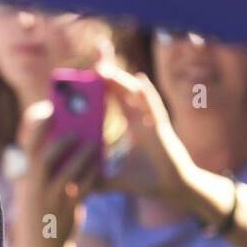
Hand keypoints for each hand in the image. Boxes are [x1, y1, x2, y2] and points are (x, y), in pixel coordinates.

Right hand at [15, 100, 102, 246]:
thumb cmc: (39, 211)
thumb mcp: (30, 189)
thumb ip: (40, 168)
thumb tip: (61, 140)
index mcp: (23, 179)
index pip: (25, 147)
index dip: (36, 127)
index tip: (48, 111)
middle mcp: (33, 188)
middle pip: (44, 157)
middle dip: (61, 140)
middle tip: (76, 129)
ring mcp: (50, 201)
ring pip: (68, 172)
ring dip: (83, 156)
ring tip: (95, 144)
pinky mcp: (67, 210)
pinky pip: (83, 188)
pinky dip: (92, 174)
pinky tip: (100, 166)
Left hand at [93, 64, 194, 201]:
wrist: (174, 191)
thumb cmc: (149, 182)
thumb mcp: (115, 180)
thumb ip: (95, 180)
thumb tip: (73, 186)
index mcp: (132, 126)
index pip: (114, 99)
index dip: (103, 85)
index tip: (87, 72)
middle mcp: (141, 120)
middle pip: (124, 90)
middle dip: (111, 73)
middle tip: (97, 55)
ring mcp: (152, 122)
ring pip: (135, 95)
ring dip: (121, 81)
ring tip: (104, 68)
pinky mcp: (162, 129)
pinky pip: (154, 108)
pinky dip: (147, 94)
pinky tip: (139, 80)